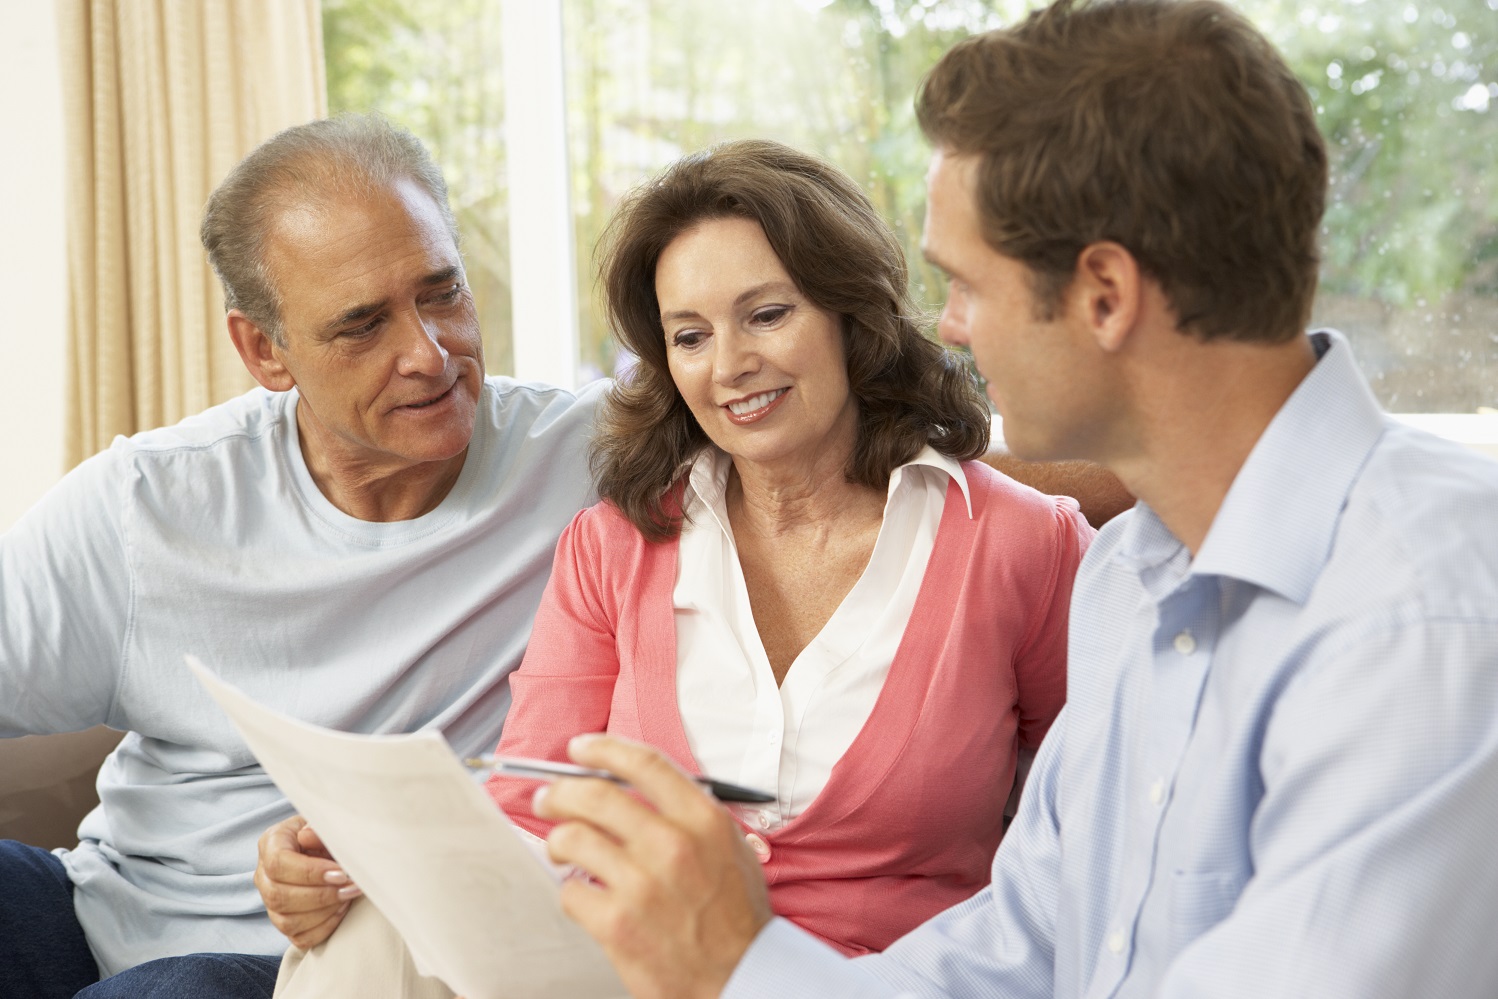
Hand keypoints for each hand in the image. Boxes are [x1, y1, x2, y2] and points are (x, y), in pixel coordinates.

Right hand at [253, 814, 361, 949]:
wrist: (328, 847)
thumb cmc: (326, 833)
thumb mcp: (324, 822)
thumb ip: (319, 828)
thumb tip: (308, 834)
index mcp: (270, 844)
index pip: (279, 864)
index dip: (310, 872)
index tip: (340, 873)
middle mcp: (264, 876)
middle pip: (279, 896)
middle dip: (321, 895)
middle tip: (351, 887)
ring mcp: (271, 903)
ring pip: (287, 921)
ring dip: (324, 912)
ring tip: (348, 896)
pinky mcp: (285, 923)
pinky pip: (299, 938)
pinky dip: (324, 928)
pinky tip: (341, 910)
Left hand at [535, 735, 772, 998]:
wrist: (740, 979)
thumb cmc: (735, 917)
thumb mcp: (730, 848)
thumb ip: (689, 812)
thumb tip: (635, 784)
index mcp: (703, 820)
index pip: (643, 763)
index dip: (602, 749)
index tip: (580, 749)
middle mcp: (671, 845)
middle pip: (593, 794)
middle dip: (559, 792)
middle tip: (547, 799)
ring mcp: (641, 885)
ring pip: (571, 838)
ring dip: (558, 841)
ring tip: (562, 850)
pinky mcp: (616, 923)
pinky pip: (570, 891)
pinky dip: (572, 890)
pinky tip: (586, 895)